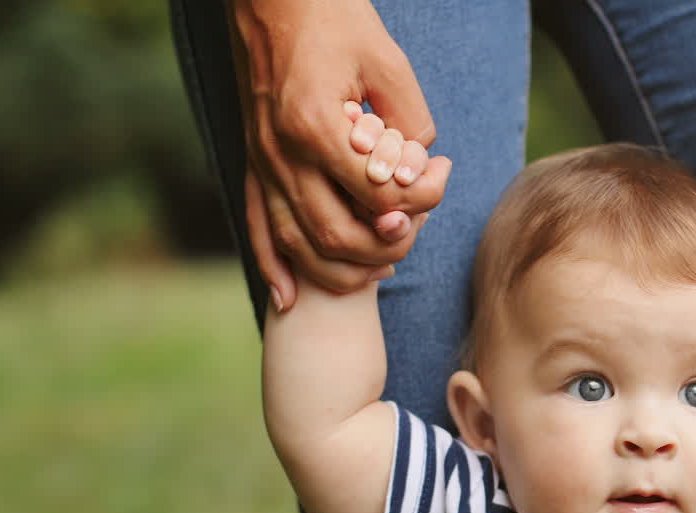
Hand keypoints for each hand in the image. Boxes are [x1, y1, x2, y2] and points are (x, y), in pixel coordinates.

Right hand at [229, 0, 452, 309]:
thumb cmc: (336, 22)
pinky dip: (275, 269)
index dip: (423, 199)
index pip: (380, 197)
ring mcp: (261, 162)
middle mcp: (281, 153)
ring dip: (345, 269)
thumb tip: (418, 176)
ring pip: (300, 246)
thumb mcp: (388, 64)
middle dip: (390, 246)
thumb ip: (410, 123)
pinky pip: (258, 229)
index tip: (442, 172)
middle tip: (416, 228)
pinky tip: (289, 301)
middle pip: (340, 236)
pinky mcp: (252, 164)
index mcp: (316, 125)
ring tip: (384, 266)